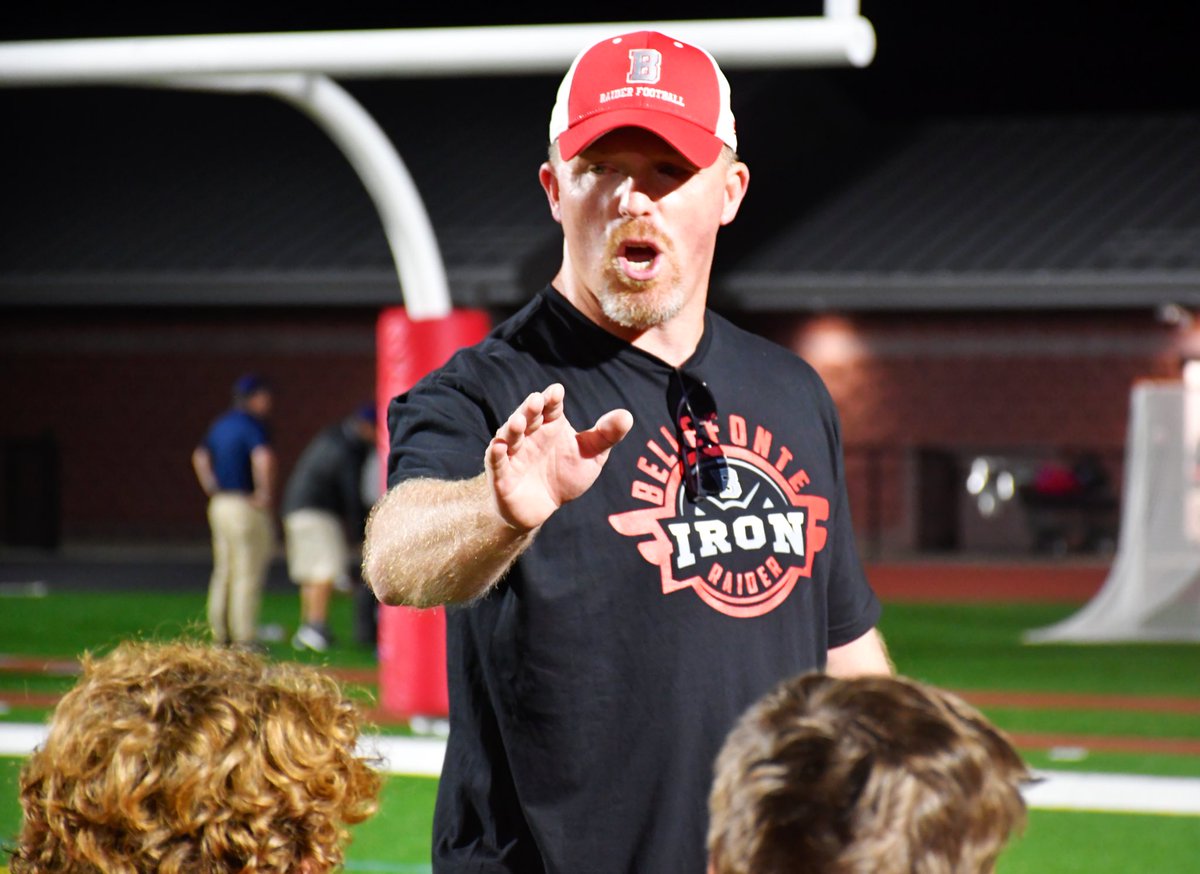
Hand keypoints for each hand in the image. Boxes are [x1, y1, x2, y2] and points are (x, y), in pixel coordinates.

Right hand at [485, 383, 632, 530]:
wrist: (542, 507)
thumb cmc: (565, 474)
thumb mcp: (591, 455)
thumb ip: (606, 435)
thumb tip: (627, 415)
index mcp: (550, 425)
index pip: (550, 407)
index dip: (552, 399)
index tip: (557, 392)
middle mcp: (529, 435)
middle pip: (528, 417)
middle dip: (530, 409)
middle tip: (536, 400)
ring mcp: (513, 454)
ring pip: (510, 436)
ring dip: (512, 428)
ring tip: (518, 421)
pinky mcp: (501, 475)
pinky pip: (497, 462)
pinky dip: (496, 454)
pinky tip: (498, 447)